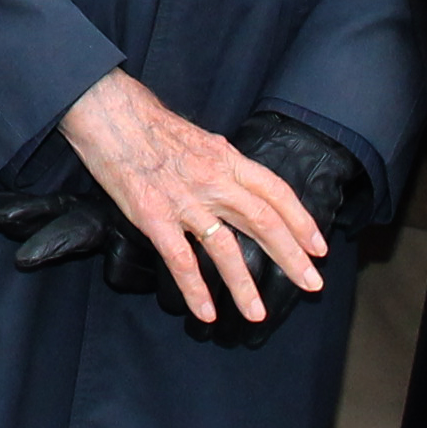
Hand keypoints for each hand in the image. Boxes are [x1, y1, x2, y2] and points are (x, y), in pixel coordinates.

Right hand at [58, 71, 325, 328]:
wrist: (108, 113)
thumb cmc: (150, 125)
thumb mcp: (200, 138)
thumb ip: (223, 165)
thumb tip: (242, 185)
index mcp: (226, 158)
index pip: (276, 192)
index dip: (301, 221)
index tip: (319, 247)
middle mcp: (213, 179)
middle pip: (263, 221)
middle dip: (292, 257)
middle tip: (312, 285)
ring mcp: (184, 200)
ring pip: (225, 249)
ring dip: (245, 285)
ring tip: (258, 314)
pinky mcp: (153, 216)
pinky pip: (180, 260)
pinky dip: (195, 289)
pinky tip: (206, 312)